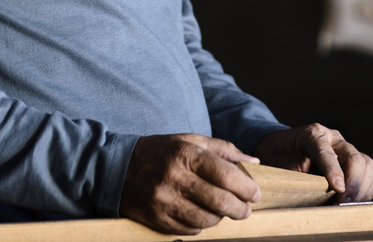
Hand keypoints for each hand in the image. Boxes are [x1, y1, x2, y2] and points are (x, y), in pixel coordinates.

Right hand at [119, 133, 261, 234]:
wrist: (116, 168)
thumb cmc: (159, 152)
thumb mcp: (189, 140)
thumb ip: (223, 150)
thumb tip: (253, 162)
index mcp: (185, 154)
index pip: (226, 175)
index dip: (246, 187)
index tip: (255, 193)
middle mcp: (174, 178)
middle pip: (220, 202)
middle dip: (240, 208)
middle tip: (245, 209)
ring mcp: (164, 201)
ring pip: (206, 220)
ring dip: (220, 218)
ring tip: (222, 211)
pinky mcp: (157, 219)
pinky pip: (189, 230)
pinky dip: (201, 226)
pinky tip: (200, 214)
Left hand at [252, 124, 372, 202]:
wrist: (279, 148)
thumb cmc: (278, 158)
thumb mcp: (279, 167)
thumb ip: (295, 179)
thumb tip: (309, 202)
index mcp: (312, 134)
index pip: (326, 152)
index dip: (334, 171)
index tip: (339, 190)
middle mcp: (332, 137)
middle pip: (354, 157)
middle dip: (354, 183)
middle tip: (344, 204)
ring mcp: (344, 147)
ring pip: (366, 164)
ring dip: (363, 188)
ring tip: (350, 205)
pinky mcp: (352, 159)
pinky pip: (368, 172)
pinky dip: (366, 188)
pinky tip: (355, 201)